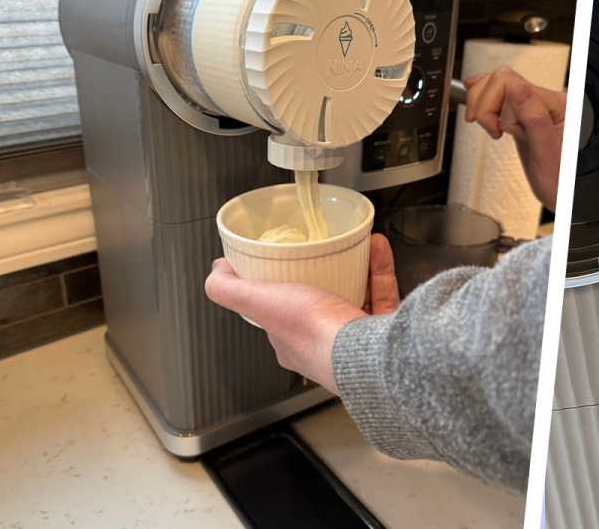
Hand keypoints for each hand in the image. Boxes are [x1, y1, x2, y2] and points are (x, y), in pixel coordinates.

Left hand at [204, 234, 400, 393]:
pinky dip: (378, 269)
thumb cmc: (315, 333)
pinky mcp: (384, 331)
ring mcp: (356, 340)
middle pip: (318, 307)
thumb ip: (230, 290)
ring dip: (354, 269)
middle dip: (322, 278)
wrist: (367, 352)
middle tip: (322, 253)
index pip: (278, 316)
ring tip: (352, 246)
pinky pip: (381, 294)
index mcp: (291, 345)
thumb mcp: (260, 302)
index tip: (281, 265)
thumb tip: (215, 273)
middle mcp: (324, 346)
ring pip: (354, 299)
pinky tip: (376, 248)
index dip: (276, 290)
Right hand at [463, 65, 565, 209]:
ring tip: (490, 127)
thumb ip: (533, 116)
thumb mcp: (546, 152)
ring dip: (484, 105)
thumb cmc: (561, 182)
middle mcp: (546, 101)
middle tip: (491, 129)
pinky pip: (501, 97)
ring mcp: (534, 107)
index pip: (509, 81)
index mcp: (557, 104)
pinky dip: (487, 104)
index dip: (491, 103)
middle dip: (486, 104)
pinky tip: (483, 111)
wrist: (565, 197)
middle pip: (500, 80)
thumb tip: (516, 87)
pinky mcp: (524, 116)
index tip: (494, 128)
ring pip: (497, 86)